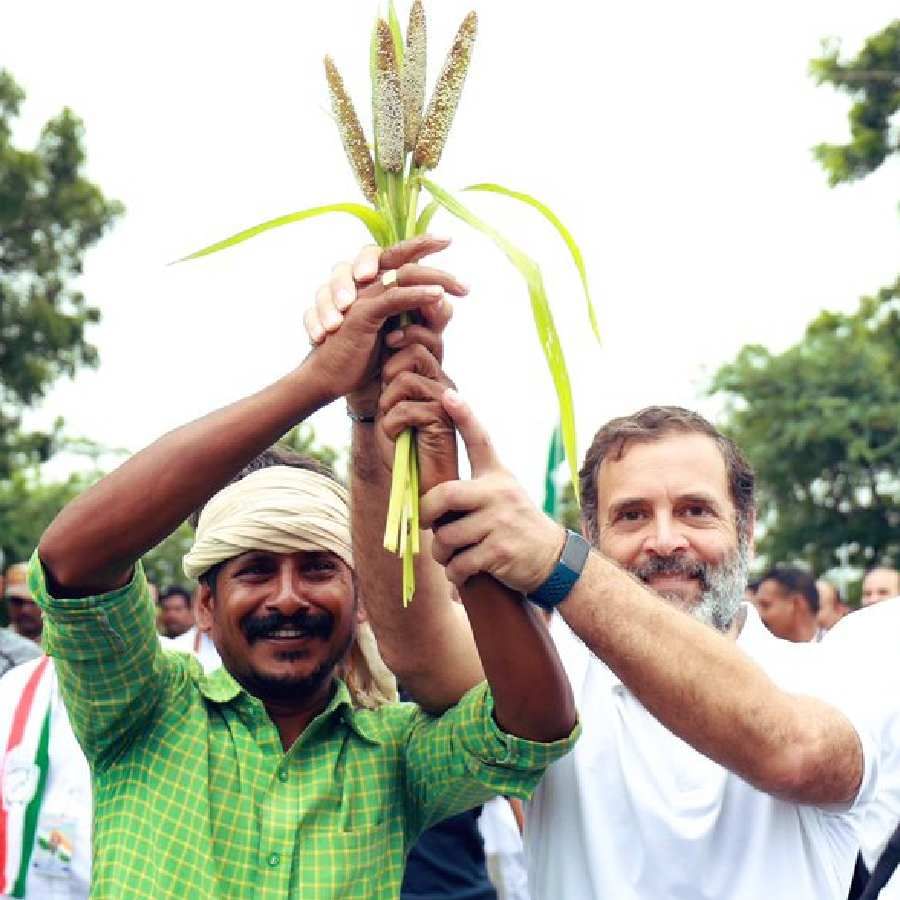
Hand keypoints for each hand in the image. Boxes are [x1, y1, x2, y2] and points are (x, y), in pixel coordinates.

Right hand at [303, 235, 466, 413]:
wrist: (330, 379)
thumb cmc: (361, 357)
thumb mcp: (397, 334)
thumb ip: (420, 317)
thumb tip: (444, 302)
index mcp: (369, 284)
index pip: (395, 255)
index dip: (419, 243)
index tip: (447, 239)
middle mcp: (363, 284)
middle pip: (397, 255)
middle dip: (426, 248)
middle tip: (453, 248)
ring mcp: (361, 296)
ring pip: (400, 274)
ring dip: (434, 276)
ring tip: (460, 286)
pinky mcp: (361, 314)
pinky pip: (393, 297)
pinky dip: (418, 294)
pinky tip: (438, 295)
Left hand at [378, 344, 458, 493]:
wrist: (419, 481)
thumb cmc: (402, 444)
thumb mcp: (392, 404)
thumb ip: (391, 376)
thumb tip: (385, 343)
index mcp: (433, 376)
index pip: (424, 337)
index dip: (404, 331)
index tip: (387, 342)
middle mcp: (443, 383)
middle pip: (415, 349)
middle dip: (390, 369)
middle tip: (387, 397)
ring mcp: (445, 400)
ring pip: (406, 378)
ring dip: (388, 401)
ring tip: (391, 421)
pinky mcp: (441, 420)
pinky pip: (405, 408)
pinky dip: (391, 424)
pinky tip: (397, 437)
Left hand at [419, 391, 566, 592]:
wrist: (553, 559)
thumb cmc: (516, 524)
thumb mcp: (503, 493)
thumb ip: (474, 487)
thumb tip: (430, 491)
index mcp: (497, 476)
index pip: (480, 440)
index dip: (463, 416)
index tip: (448, 396)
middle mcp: (499, 494)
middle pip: (444, 495)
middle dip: (426, 514)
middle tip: (427, 523)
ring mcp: (500, 523)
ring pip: (447, 537)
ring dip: (441, 553)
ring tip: (450, 555)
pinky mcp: (500, 552)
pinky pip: (459, 564)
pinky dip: (454, 572)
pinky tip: (463, 572)